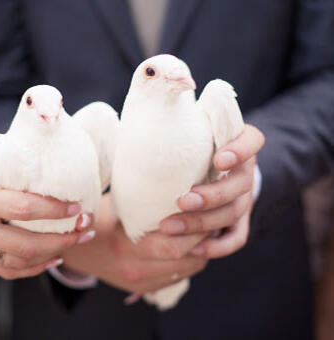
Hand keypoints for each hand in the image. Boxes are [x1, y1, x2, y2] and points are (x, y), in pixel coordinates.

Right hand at [0, 145, 94, 279]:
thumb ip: (9, 157)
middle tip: (86, 227)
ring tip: (76, 241)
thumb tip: (48, 150)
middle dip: (63, 238)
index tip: (78, 205)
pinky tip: (52, 258)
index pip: (23, 207)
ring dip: (53, 254)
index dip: (55, 210)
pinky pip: (6, 271)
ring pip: (19, 262)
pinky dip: (33, 268)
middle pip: (26, 243)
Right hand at [62, 195, 206, 293]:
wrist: (74, 251)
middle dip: (206, 237)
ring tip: (209, 227)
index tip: (206, 205)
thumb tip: (179, 176)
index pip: (175, 244)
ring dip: (204, 249)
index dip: (197, 226)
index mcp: (126, 247)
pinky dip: (191, 260)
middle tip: (214, 215)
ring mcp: (141, 282)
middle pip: (187, 258)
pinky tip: (193, 243)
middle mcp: (135, 269)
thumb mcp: (116, 204)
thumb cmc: (96, 218)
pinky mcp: (144, 289)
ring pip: (188, 270)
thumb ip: (144, 197)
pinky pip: (179, 277)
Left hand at [160, 124, 264, 257]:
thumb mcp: (177, 136)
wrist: (192, 175)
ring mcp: (244, 198)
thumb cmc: (177, 151)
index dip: (241, 150)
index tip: (218, 160)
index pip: (252, 140)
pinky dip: (216, 246)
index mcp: (233, 143)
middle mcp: (243, 171)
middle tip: (181, 201)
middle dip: (212, 195)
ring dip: (203, 222)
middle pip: (241, 184)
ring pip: (234, 212)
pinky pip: (236, 237)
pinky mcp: (239, 222)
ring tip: (169, 227)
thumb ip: (170, 131)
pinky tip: (193, 248)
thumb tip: (145, 123)